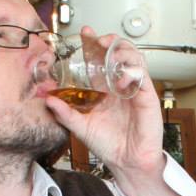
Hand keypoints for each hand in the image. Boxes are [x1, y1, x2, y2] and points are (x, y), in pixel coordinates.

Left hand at [40, 29, 162, 178]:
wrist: (126, 163)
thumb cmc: (109, 146)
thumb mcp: (81, 127)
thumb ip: (65, 113)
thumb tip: (48, 100)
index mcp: (106, 90)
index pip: (100, 60)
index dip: (94, 44)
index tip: (85, 33)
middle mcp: (121, 87)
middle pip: (120, 53)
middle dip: (110, 41)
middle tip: (99, 40)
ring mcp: (135, 90)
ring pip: (135, 58)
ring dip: (122, 51)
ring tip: (111, 53)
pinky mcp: (147, 97)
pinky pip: (143, 76)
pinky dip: (132, 71)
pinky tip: (120, 77)